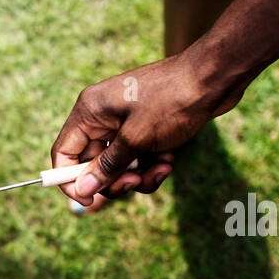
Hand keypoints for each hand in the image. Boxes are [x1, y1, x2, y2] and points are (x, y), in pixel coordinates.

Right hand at [51, 51, 242, 204]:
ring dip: (137, 176)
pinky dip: (151, 165)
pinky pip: (137, 159)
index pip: (64, 152)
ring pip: (118, 166)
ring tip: (161, 170)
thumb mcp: (136, 140)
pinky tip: (170, 161)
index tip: (88, 200)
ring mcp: (124, 122)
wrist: (214, 78)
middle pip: (92, 163)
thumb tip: (82, 190)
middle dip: (113, 180)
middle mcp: (102, 116)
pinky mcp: (144, 128)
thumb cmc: (171, 102)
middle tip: (133, 184)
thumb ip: (106, 167)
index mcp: (90, 111)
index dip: (70, 180)